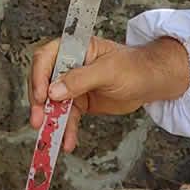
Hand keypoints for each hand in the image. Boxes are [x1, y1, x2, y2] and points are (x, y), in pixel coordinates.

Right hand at [28, 36, 189, 151]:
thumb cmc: (135, 68)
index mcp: (74, 48)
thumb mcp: (108, 71)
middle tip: (38, 119)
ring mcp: (73, 85)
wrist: (151, 83)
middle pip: (44, 82)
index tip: (40, 96)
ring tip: (49, 135)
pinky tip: (67, 141)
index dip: (38, 76)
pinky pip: (68, 117)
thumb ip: (80, 79)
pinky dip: (66, 129)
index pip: (46, 58)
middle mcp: (69, 65)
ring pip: (53, 103)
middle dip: (39, 102)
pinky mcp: (80, 102)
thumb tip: (54, 91)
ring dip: (50, 120)